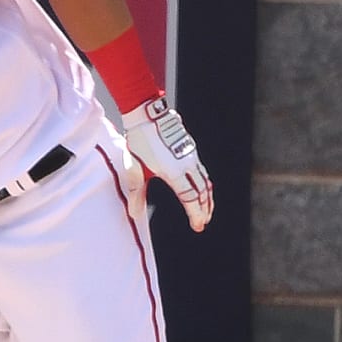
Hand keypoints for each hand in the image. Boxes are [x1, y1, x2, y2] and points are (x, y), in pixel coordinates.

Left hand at [120, 97, 212, 231]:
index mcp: (173, 173)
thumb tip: (133, 214)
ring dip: (207, 198)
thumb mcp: (134, 168)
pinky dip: (205, 184)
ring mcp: (190, 156)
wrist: (148, 114)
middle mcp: (186, 165)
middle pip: (202, 192)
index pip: (190, 199)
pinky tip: (203, 188)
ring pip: (205, 181)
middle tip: (203, 223)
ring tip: (206, 210)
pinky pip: (202, 170)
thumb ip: (136, 192)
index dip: (196, 214)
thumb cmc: (139, 142)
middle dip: (204, 210)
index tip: (198, 226)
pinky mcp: (190, 148)